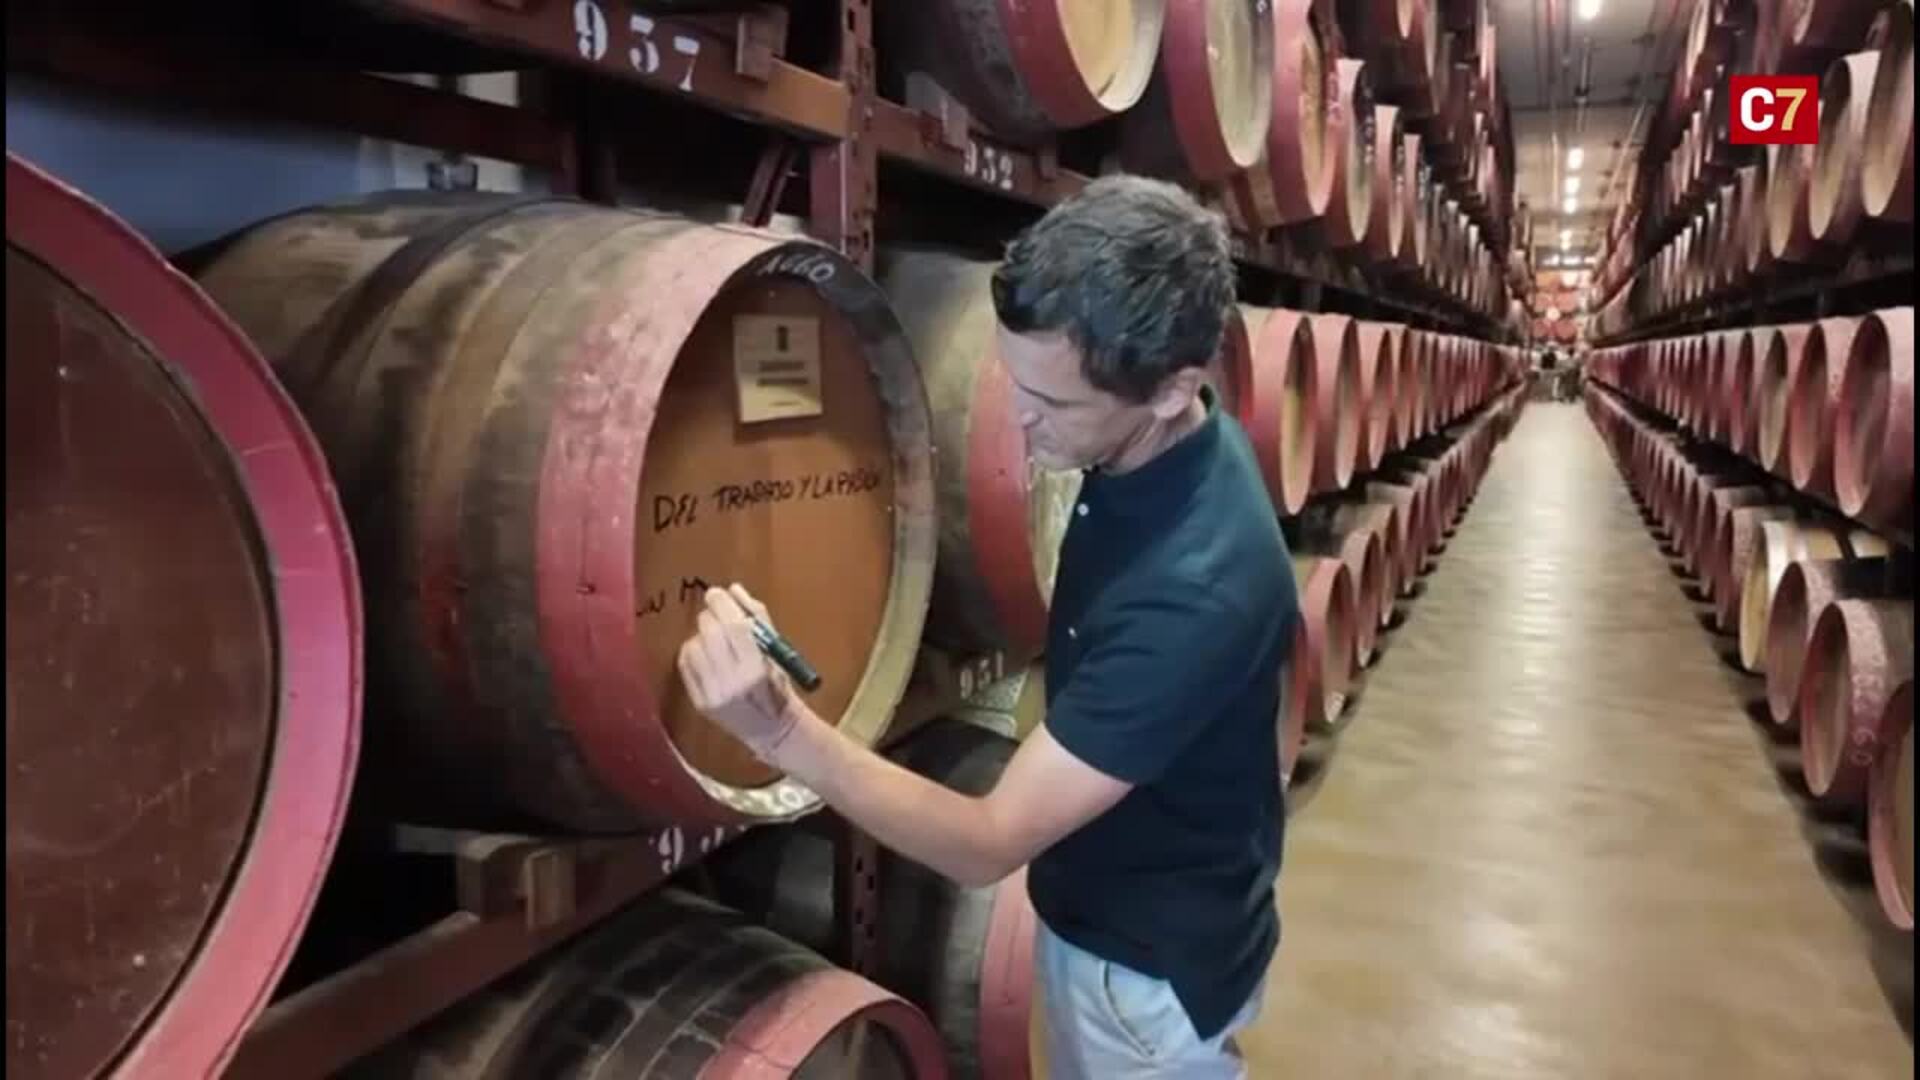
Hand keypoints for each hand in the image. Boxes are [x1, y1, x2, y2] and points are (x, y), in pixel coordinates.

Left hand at [677, 584, 799, 760]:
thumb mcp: (777, 651)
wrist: (771, 730)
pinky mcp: (699, 701)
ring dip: (701, 635)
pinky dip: (692, 652)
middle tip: (716, 613)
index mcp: (756, 668)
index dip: (723, 604)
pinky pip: (685, 664)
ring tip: (714, 639)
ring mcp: (712, 694)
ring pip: (694, 646)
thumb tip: (733, 589)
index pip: (734, 627)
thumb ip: (757, 618)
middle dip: (711, 616)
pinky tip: (705, 654)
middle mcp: (732, 682)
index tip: (718, 592)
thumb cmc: (778, 687)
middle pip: (710, 633)